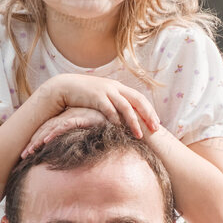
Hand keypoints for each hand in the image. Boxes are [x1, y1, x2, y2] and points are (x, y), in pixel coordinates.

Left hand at [21, 106, 108, 156]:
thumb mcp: (89, 134)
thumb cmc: (106, 126)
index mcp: (66, 120)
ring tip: (30, 152)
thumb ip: (80, 141)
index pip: (46, 131)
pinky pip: (64, 126)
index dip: (36, 142)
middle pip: (44, 130)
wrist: (119, 114)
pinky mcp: (80, 117)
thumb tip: (72, 155)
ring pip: (51, 129)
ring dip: (39, 141)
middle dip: (33, 143)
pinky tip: (46, 141)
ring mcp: (73, 116)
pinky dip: (54, 133)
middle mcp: (67, 117)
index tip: (28, 155)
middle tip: (23, 156)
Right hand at [43, 74, 158, 136]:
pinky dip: (116, 120)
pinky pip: (110, 110)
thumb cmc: (84, 96)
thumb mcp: (103, 97)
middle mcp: (115, 87)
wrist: (65, 87)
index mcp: (119, 87)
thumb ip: (114, 105)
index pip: (140, 98)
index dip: (150, 111)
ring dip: (134, 122)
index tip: (157, 124)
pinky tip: (120, 130)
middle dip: (148, 115)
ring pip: (126, 106)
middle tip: (156, 129)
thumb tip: (125, 118)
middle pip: (138, 100)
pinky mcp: (96, 97)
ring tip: (140, 135)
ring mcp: (106, 91)